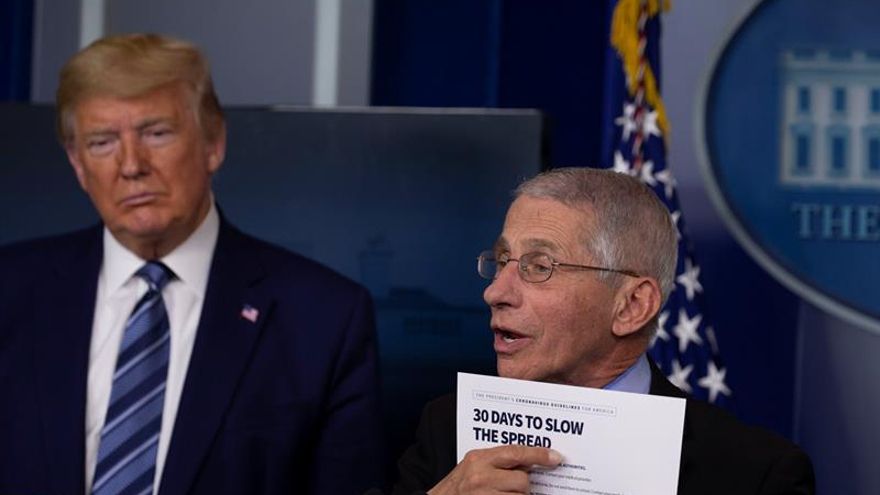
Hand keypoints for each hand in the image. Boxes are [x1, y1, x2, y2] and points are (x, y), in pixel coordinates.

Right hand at [427, 445, 561, 494]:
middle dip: (522, 486)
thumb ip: (495, 462)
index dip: (538, 454)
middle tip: (509, 488)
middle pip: (522, 480)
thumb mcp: (472, 467)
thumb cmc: (456, 488)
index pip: (515, 453)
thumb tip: (528, 463)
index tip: (555, 457)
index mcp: (478, 459)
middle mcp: (481, 477)